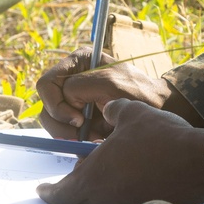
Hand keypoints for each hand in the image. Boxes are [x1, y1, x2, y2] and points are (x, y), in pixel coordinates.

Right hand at [36, 47, 202, 137]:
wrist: (157, 111)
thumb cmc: (138, 93)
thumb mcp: (110, 84)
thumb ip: (80, 86)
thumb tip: (65, 101)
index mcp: (77, 63)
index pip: (47, 84)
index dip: (56, 104)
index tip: (79, 118)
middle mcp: (71, 80)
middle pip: (46, 106)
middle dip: (62, 125)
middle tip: (83, 135)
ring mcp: (73, 101)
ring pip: (52, 123)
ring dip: (69, 135)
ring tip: (94, 137)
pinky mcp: (78, 120)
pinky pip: (64, 134)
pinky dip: (77, 140)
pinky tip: (96, 139)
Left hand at [37, 99, 203, 203]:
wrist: (200, 162)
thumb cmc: (161, 136)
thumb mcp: (131, 112)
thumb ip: (113, 111)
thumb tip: (109, 112)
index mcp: (95, 176)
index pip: (62, 192)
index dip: (49, 191)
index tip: (41, 190)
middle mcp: (108, 197)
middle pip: (83, 196)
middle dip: (78, 184)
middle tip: (81, 169)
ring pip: (107, 197)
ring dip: (105, 184)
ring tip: (116, 163)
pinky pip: (129, 199)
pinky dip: (127, 188)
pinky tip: (140, 171)